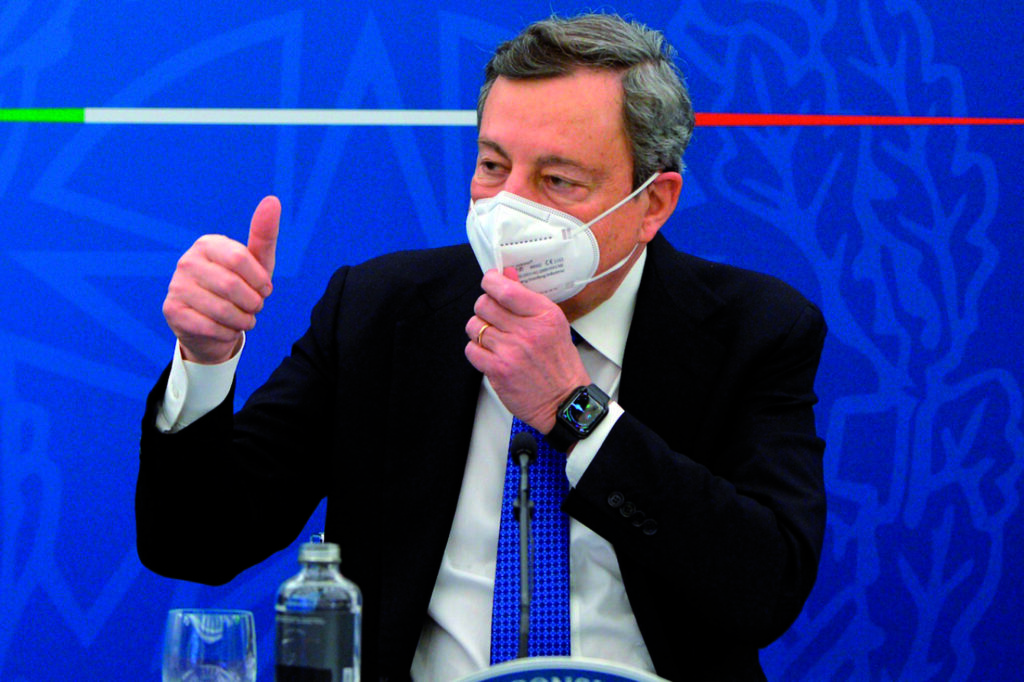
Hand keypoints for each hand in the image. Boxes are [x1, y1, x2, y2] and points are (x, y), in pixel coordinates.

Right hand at [162, 196, 279, 363]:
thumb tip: (273, 200)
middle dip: (253, 303)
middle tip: (254, 307)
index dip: (260, 281)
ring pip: (222, 310)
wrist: (214, 325)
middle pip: (232, 286)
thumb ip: (264, 234)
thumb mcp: (258, 264)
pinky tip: (226, 328)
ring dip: (242, 320)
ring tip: (243, 318)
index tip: (265, 289)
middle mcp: (187, 261)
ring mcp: (176, 285)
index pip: (241, 258)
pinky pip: (209, 327)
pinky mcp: (171, 310)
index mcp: (208, 244)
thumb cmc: (240, 289)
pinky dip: (227, 333)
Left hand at [465, 267, 590, 433]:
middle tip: (492, 315)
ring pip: (474, 326)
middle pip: (484, 304)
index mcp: (544, 316)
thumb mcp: (553, 324)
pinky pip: (471, 350)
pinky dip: (476, 350)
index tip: (490, 281)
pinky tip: (489, 353)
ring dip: (479, 329)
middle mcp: (527, 332)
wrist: (563, 401)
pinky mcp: (498, 370)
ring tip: (492, 337)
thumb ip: (528, 299)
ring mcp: (510, 351)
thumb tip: (507, 274)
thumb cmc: (559, 364)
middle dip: (484, 307)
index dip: (491, 281)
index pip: (506, 289)